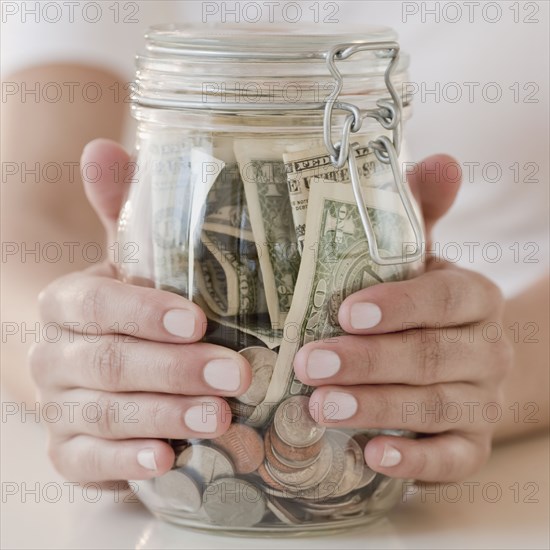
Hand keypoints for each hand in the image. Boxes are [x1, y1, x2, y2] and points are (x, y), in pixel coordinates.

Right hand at [29, 139, 250, 482]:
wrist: (98, 368)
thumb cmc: (131, 310)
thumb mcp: (131, 262)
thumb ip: (124, 211)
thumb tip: (102, 147)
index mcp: (68, 301)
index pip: (96, 301)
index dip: (143, 312)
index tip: (198, 320)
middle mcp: (54, 353)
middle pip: (108, 362)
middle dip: (174, 370)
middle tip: (235, 374)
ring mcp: (57, 406)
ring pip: (105, 413)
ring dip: (165, 415)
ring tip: (221, 418)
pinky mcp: (68, 451)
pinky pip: (89, 460)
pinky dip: (129, 461)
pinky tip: (167, 459)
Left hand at [294, 155, 513, 481]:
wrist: (459, 365)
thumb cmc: (420, 306)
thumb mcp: (418, 258)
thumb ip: (418, 214)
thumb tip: (442, 159)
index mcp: (473, 297)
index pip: (447, 296)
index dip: (400, 305)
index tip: (347, 312)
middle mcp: (487, 348)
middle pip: (434, 354)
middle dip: (370, 361)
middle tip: (309, 363)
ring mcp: (483, 400)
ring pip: (437, 406)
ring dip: (378, 407)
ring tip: (321, 407)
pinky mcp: (471, 445)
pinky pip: (453, 460)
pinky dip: (416, 462)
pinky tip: (372, 457)